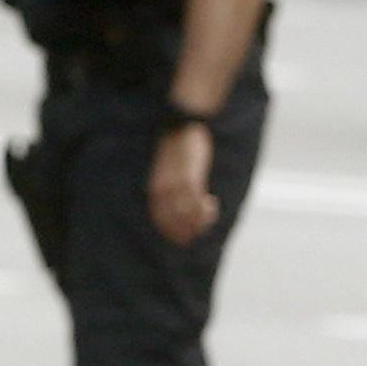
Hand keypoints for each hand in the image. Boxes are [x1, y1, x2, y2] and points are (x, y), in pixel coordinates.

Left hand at [148, 119, 221, 245]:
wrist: (179, 127)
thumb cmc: (175, 149)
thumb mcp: (167, 172)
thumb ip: (170, 189)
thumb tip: (179, 205)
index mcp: (154, 190)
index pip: (161, 221)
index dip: (174, 233)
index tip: (186, 238)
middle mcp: (163, 192)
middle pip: (174, 223)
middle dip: (189, 231)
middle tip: (201, 228)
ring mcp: (176, 186)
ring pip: (188, 216)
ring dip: (201, 221)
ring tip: (209, 212)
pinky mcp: (190, 179)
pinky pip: (197, 203)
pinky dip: (205, 209)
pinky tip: (211, 203)